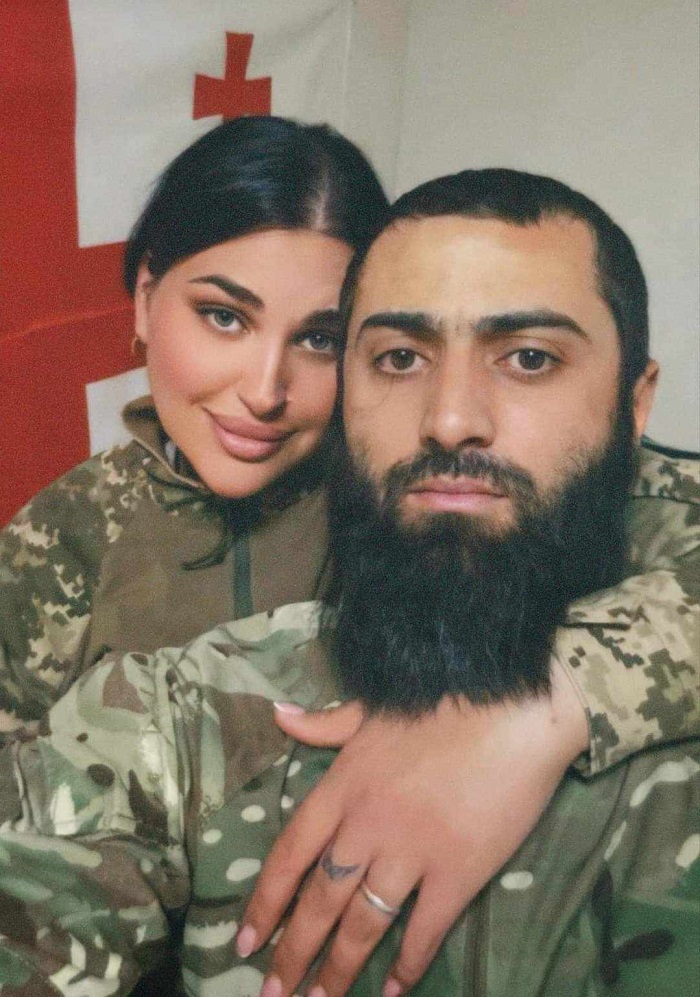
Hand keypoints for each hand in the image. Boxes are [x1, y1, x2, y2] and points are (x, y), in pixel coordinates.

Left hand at [238, 666, 587, 996]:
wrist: (513, 707)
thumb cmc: (440, 700)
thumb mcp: (371, 708)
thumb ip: (324, 723)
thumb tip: (276, 715)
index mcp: (342, 785)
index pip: (290, 853)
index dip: (264, 902)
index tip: (243, 942)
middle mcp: (366, 825)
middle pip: (320, 900)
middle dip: (292, 952)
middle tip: (272, 994)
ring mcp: (410, 852)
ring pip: (363, 924)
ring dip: (338, 970)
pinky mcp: (457, 872)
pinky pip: (424, 930)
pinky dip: (407, 965)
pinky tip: (393, 992)